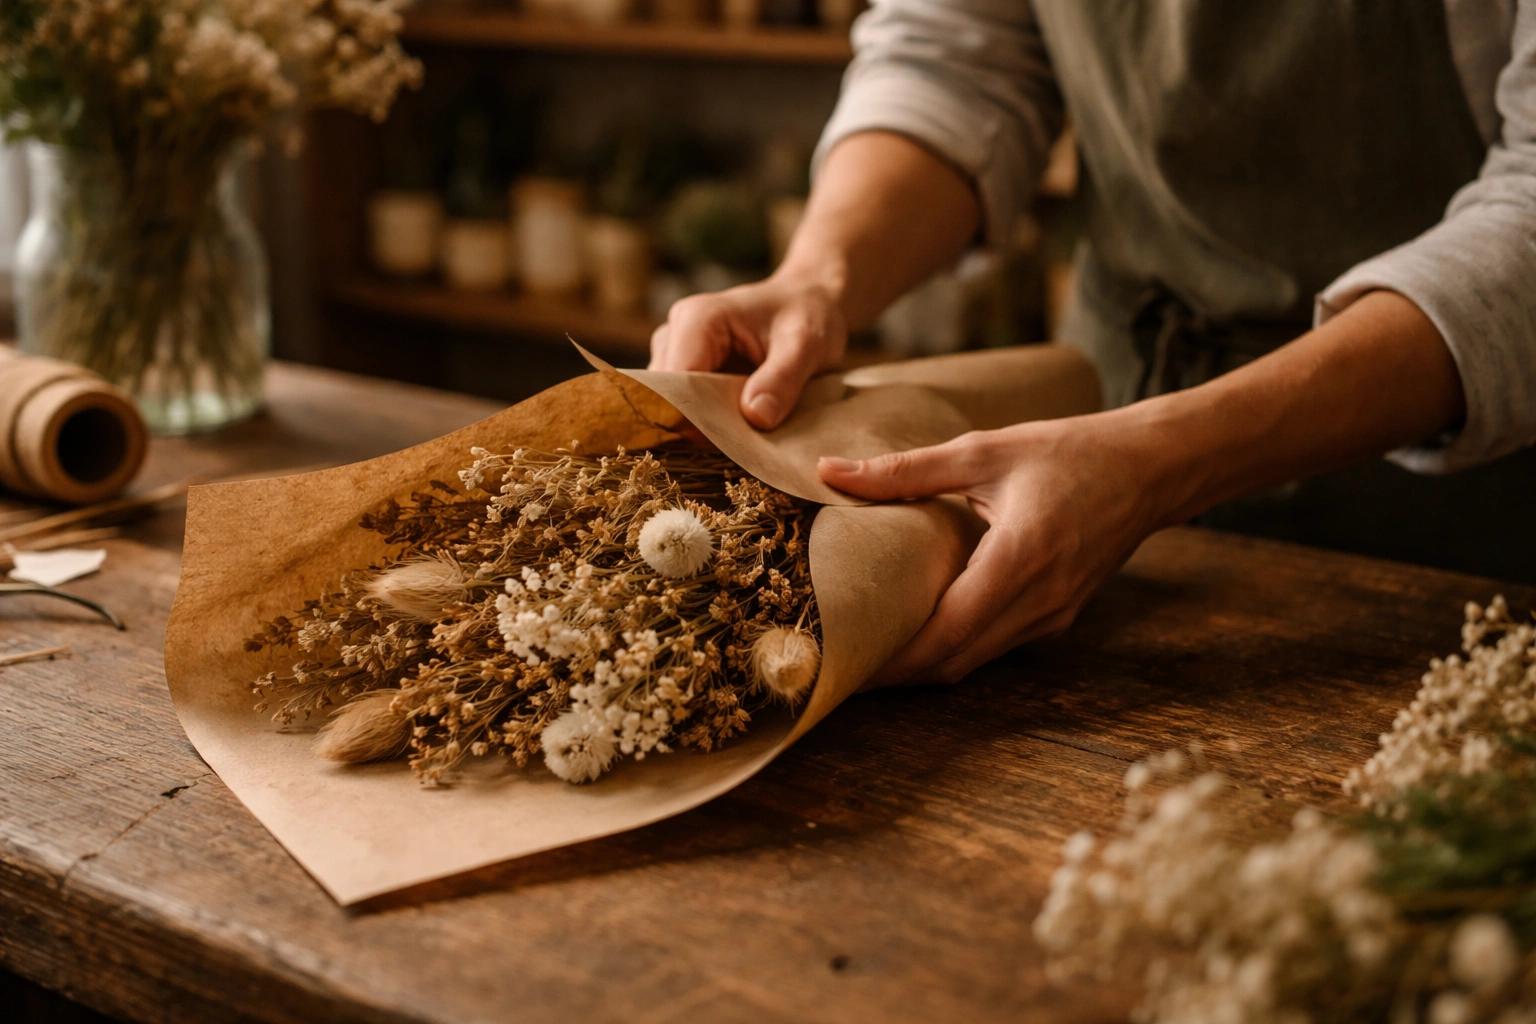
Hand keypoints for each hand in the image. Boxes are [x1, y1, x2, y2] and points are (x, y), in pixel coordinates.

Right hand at [649, 274, 847, 429]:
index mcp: (697, 320)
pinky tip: (738, 431)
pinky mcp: (684, 376)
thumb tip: (755, 417)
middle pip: (668, 399)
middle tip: (744, 445)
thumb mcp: (806, 344)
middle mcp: (674, 335)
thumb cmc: (807, 315)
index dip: (696, 419)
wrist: (807, 304)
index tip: (731, 444)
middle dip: (700, 427)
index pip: (675, 384)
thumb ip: (782, 378)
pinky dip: (709, 426)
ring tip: (745, 437)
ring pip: (672, 409)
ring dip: (705, 429)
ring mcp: (674, 356)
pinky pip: (684, 410)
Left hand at [818, 416, 1173, 683]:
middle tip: (840, 663)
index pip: (945, 633)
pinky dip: (954, 647)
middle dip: (895, 672)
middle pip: (954, 662)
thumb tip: (831, 472)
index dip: (892, 658)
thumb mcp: (984, 451)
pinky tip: (919, 630)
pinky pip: (996, 645)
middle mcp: (1039, 601)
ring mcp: (1053, 615)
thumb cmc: (1069, 452)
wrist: (1151, 468)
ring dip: (922, 664)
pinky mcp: (1058, 616)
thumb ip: (905, 470)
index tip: (844, 659)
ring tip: (868, 651)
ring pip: (974, 661)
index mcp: (1019, 560)